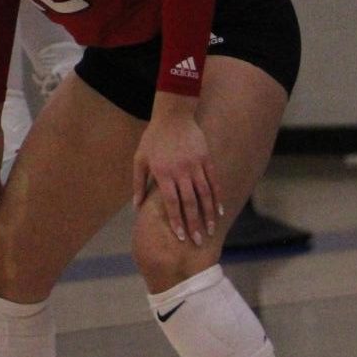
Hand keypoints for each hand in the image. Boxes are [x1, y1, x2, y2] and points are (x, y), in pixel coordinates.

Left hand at [132, 99, 222, 246]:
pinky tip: (219, 211)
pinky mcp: (206, 158)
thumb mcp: (140, 158)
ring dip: (208, 214)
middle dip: (194, 223)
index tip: (181, 237)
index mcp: (163, 173)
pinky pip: (213, 181)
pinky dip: (217, 197)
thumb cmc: (153, 138)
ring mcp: (195, 165)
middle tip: (198, 241)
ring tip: (210, 230)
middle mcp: (180, 171)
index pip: (172, 203)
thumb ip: (138, 182)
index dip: (177, 221)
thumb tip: (136, 206)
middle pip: (189, 202)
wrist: (173, 115)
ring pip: (204, 194)